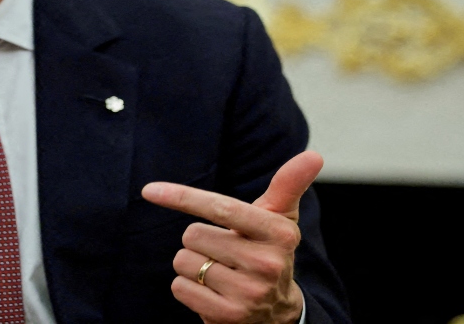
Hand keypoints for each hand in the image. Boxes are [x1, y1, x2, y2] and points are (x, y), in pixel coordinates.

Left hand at [141, 151, 323, 323]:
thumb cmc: (269, 252)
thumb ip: (288, 185)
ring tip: (220, 273)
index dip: (183, 196)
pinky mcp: (227, 316)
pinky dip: (187, 287)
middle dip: (199, 241)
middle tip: (224, 252)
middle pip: (193, 235)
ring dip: (193, 265)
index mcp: (279, 234)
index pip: (221, 207)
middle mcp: (267, 264)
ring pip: (184, 261)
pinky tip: (212, 292)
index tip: (149, 190)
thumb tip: (314, 155)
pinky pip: (179, 287)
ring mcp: (248, 293)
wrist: (277, 313)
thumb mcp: (280, 220)